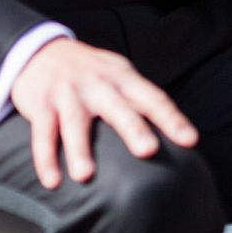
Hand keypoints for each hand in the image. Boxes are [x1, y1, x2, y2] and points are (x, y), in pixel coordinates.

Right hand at [10, 37, 197, 188]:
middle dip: (133, 129)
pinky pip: (42, 133)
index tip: (190, 140)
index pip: (153, 98)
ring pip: (74, 122)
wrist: (41, 51)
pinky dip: (45, 158)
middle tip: (148, 151)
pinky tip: (52, 181)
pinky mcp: (41, 104)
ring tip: (85, 176)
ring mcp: (68, 93)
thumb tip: (174, 135)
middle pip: (117, 107)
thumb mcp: (118, 77)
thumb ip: (140, 102)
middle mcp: (97, 84)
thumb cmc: (91, 73)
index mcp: (123, 78)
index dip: (172, 118)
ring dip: (80, 149)